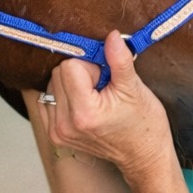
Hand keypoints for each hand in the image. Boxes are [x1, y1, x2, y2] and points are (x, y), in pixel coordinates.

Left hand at [38, 31, 173, 181]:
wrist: (143, 156)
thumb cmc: (143, 125)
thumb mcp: (135, 88)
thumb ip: (119, 60)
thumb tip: (111, 36)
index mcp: (84, 113)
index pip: (70, 66)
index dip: (91, 66)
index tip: (106, 78)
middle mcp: (65, 124)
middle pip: (58, 73)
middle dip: (80, 73)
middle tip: (102, 87)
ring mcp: (57, 131)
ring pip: (51, 85)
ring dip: (71, 85)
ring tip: (95, 98)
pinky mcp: (54, 134)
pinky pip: (48, 99)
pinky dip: (64, 96)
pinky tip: (83, 104)